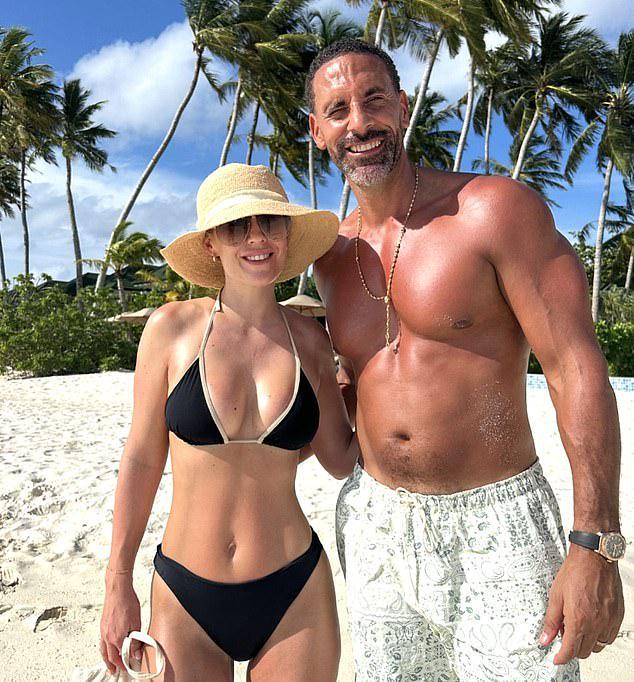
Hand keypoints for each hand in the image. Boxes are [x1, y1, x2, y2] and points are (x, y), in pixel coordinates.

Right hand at [100, 574, 141, 674]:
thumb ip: (136, 640)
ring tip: (109, 666)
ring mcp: (103, 631)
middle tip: (117, 672)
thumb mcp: (137, 622)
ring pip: (103, 650)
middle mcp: (107, 636)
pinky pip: (101, 642)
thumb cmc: (128, 602)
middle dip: (114, 666)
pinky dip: (104, 650)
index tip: (130, 666)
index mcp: (116, 637)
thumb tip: (136, 653)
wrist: (118, 589)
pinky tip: (107, 649)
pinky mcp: (102, 625)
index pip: (120, 657)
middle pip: (109, 656)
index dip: (125, 663)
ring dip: (106, 660)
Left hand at [539, 544, 623, 663]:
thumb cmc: (575, 572)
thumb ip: (551, 620)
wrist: (594, 558)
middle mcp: (596, 623)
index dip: (561, 657)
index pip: (570, 650)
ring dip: (586, 642)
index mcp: (578, 619)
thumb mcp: (556, 595)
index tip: (557, 658)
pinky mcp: (617, 616)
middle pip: (583, 651)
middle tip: (564, 632)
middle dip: (572, 647)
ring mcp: (608, 621)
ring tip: (577, 625)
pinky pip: (609, 636)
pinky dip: (599, 635)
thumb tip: (545, 638)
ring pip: (597, 646)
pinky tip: (591, 622)